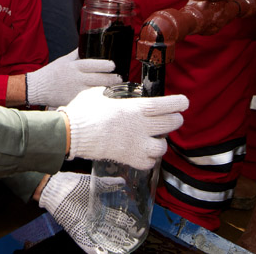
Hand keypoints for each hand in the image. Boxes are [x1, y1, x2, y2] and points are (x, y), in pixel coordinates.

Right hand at [26, 49, 121, 106]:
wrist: (37, 88)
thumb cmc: (51, 73)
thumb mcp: (63, 60)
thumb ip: (76, 54)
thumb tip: (87, 45)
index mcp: (74, 67)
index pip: (94, 65)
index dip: (106, 65)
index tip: (113, 65)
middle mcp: (76, 79)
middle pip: (99, 79)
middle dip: (112, 79)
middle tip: (119, 78)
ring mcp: (76, 92)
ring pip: (97, 90)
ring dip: (107, 89)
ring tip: (115, 88)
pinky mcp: (74, 102)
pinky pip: (90, 100)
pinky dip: (98, 99)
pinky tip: (104, 97)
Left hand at [38, 172, 124, 253]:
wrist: (56, 189)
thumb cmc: (74, 185)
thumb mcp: (94, 184)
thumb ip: (108, 184)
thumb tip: (123, 181)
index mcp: (97, 207)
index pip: (113, 217)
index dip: (123, 221)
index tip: (134, 225)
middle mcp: (92, 218)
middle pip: (107, 229)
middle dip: (117, 235)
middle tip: (129, 241)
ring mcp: (84, 225)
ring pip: (98, 237)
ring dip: (107, 244)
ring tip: (118, 250)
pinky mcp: (75, 230)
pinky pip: (84, 242)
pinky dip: (91, 248)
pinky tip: (99, 253)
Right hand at [59, 87, 187, 168]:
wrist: (72, 134)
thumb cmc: (82, 111)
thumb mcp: (97, 94)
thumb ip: (109, 94)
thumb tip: (109, 93)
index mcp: (134, 108)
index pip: (165, 105)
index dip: (178, 103)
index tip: (183, 102)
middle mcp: (140, 126)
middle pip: (171, 124)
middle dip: (175, 120)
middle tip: (173, 118)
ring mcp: (136, 144)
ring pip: (162, 146)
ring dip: (161, 142)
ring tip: (156, 139)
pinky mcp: (128, 158)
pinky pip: (148, 162)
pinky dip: (148, 158)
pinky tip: (143, 153)